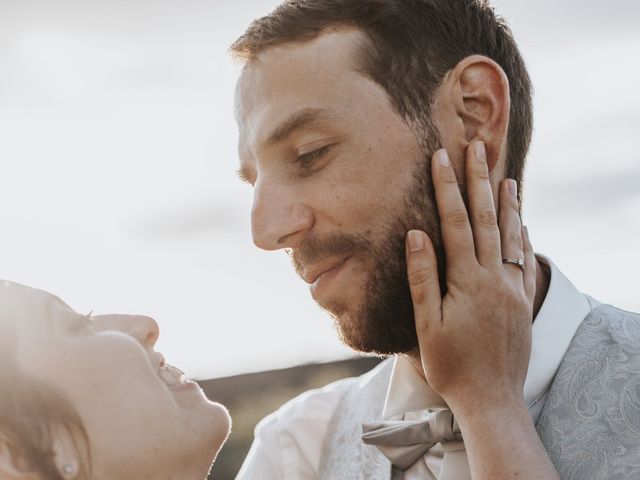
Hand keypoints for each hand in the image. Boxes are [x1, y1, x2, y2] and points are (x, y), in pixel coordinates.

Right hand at [405, 141, 534, 413]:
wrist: (491, 400)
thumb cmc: (451, 365)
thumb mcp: (427, 324)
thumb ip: (422, 277)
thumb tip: (416, 234)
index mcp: (468, 281)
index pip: (456, 222)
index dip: (448, 187)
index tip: (442, 157)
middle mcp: (495, 279)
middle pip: (487, 220)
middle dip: (480, 181)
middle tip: (479, 149)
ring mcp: (513, 290)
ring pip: (511, 237)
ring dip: (508, 205)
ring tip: (507, 177)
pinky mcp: (523, 303)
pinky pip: (526, 262)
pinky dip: (524, 238)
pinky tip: (523, 224)